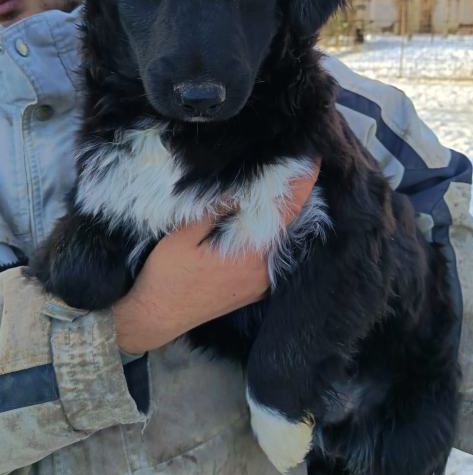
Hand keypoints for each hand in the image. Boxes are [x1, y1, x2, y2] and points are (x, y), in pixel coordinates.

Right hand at [113, 160, 320, 353]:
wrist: (156, 317)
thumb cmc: (167, 275)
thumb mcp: (184, 235)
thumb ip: (217, 209)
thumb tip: (243, 185)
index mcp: (252, 252)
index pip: (290, 210)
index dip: (304, 182)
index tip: (314, 157)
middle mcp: (265, 270)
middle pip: (293, 224)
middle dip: (297, 193)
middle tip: (298, 163)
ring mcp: (262, 282)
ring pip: (284, 239)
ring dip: (287, 212)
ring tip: (286, 183)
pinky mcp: (255, 290)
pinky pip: (274, 254)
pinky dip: (276, 232)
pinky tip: (268, 217)